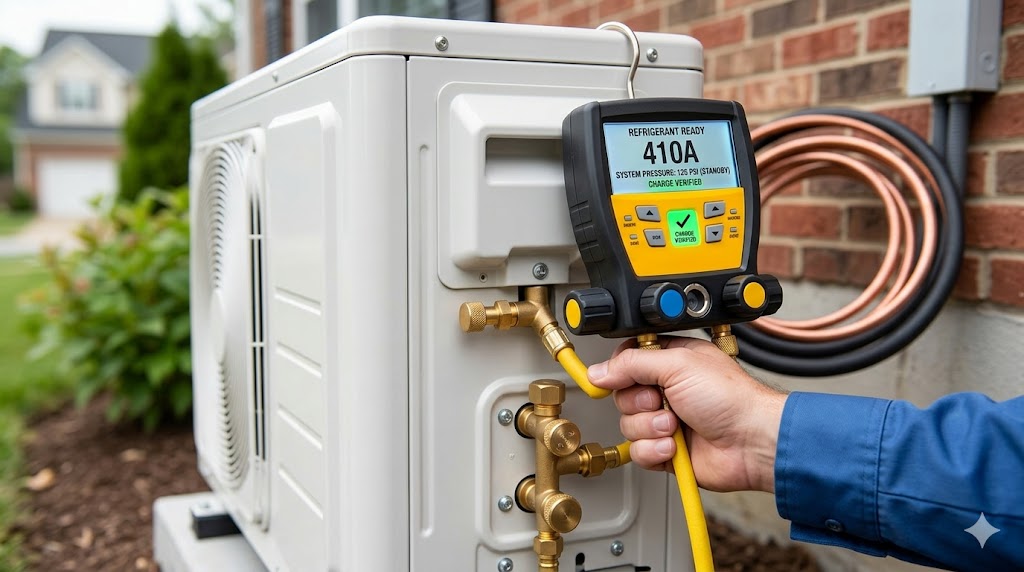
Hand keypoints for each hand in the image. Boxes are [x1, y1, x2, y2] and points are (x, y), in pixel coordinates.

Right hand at [588, 336, 785, 492]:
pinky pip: (639, 452)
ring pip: (629, 426)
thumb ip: (633, 363)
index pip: (627, 361)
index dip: (619, 370)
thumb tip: (599, 370)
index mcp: (670, 361)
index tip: (620, 377)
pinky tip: (675, 446)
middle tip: (663, 401)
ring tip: (677, 425)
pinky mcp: (666, 451)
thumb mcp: (678, 364)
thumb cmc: (732, 399)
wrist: (752, 442)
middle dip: (641, 403)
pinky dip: (655, 451)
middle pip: (623, 396)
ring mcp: (666, 421)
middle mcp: (666, 390)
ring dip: (651, 428)